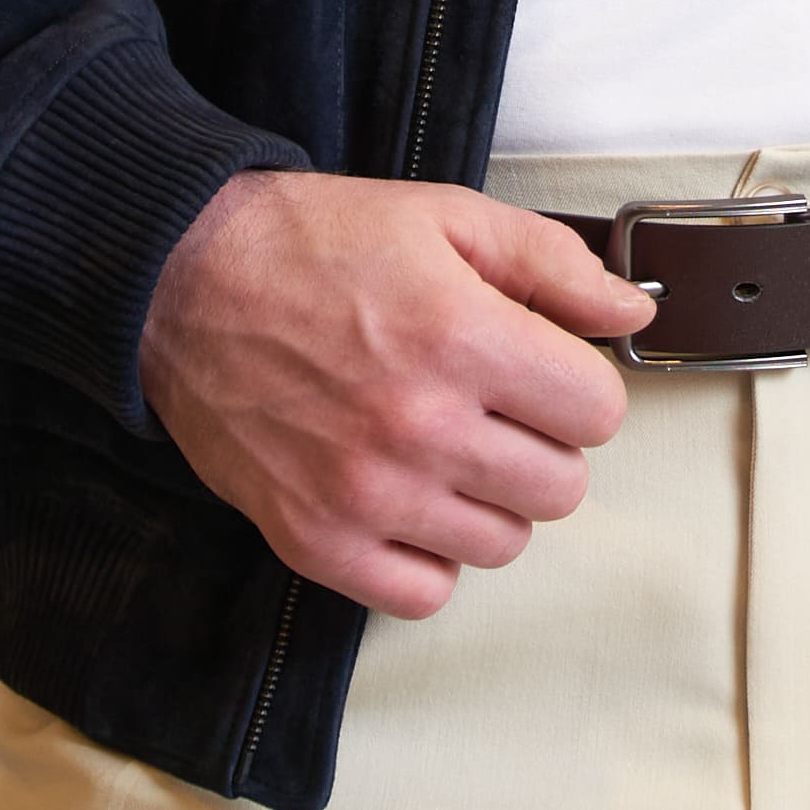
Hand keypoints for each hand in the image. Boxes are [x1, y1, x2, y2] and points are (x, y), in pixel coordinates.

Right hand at [139, 170, 654, 617]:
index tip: (539, 371)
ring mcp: (365, 493)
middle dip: (541, 444)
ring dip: (488, 500)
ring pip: (503, 544)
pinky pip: (423, 593)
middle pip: (562, 489)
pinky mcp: (314, 540)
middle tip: (492, 407)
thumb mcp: (445, 216)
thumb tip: (632, 313)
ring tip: (443, 448)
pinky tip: (407, 500)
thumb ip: (552, 263)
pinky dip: (427, 556)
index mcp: (461, 337)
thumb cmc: (311, 243)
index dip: (576, 386)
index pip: (598, 413)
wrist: (178, 280)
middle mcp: (418, 425)